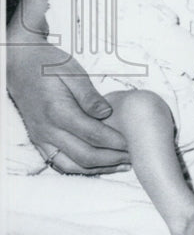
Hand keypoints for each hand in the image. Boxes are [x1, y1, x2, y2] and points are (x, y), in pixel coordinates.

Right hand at [7, 43, 128, 173]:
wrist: (20, 67)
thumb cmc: (48, 66)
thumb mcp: (72, 72)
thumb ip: (89, 95)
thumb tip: (108, 113)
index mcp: (57, 110)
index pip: (91, 133)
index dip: (114, 141)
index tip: (132, 143)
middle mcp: (48, 129)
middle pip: (84, 154)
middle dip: (111, 159)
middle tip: (133, 157)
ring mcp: (42, 138)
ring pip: (72, 165)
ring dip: (99, 168)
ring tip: (122, 165)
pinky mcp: (40, 142)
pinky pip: (61, 163)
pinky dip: (82, 168)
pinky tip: (100, 166)